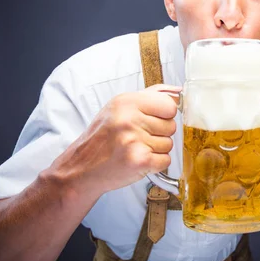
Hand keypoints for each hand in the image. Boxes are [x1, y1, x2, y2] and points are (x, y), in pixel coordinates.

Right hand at [49, 84, 179, 195]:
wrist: (81, 168)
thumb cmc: (103, 137)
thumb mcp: (120, 108)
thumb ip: (150, 96)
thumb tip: (178, 92)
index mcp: (126, 102)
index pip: (169, 105)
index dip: (164, 115)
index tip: (151, 121)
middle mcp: (129, 119)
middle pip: (171, 126)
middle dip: (159, 134)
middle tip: (138, 138)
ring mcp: (134, 140)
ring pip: (169, 144)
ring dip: (156, 150)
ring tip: (136, 149)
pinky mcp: (139, 160)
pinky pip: (166, 160)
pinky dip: (155, 164)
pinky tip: (138, 160)